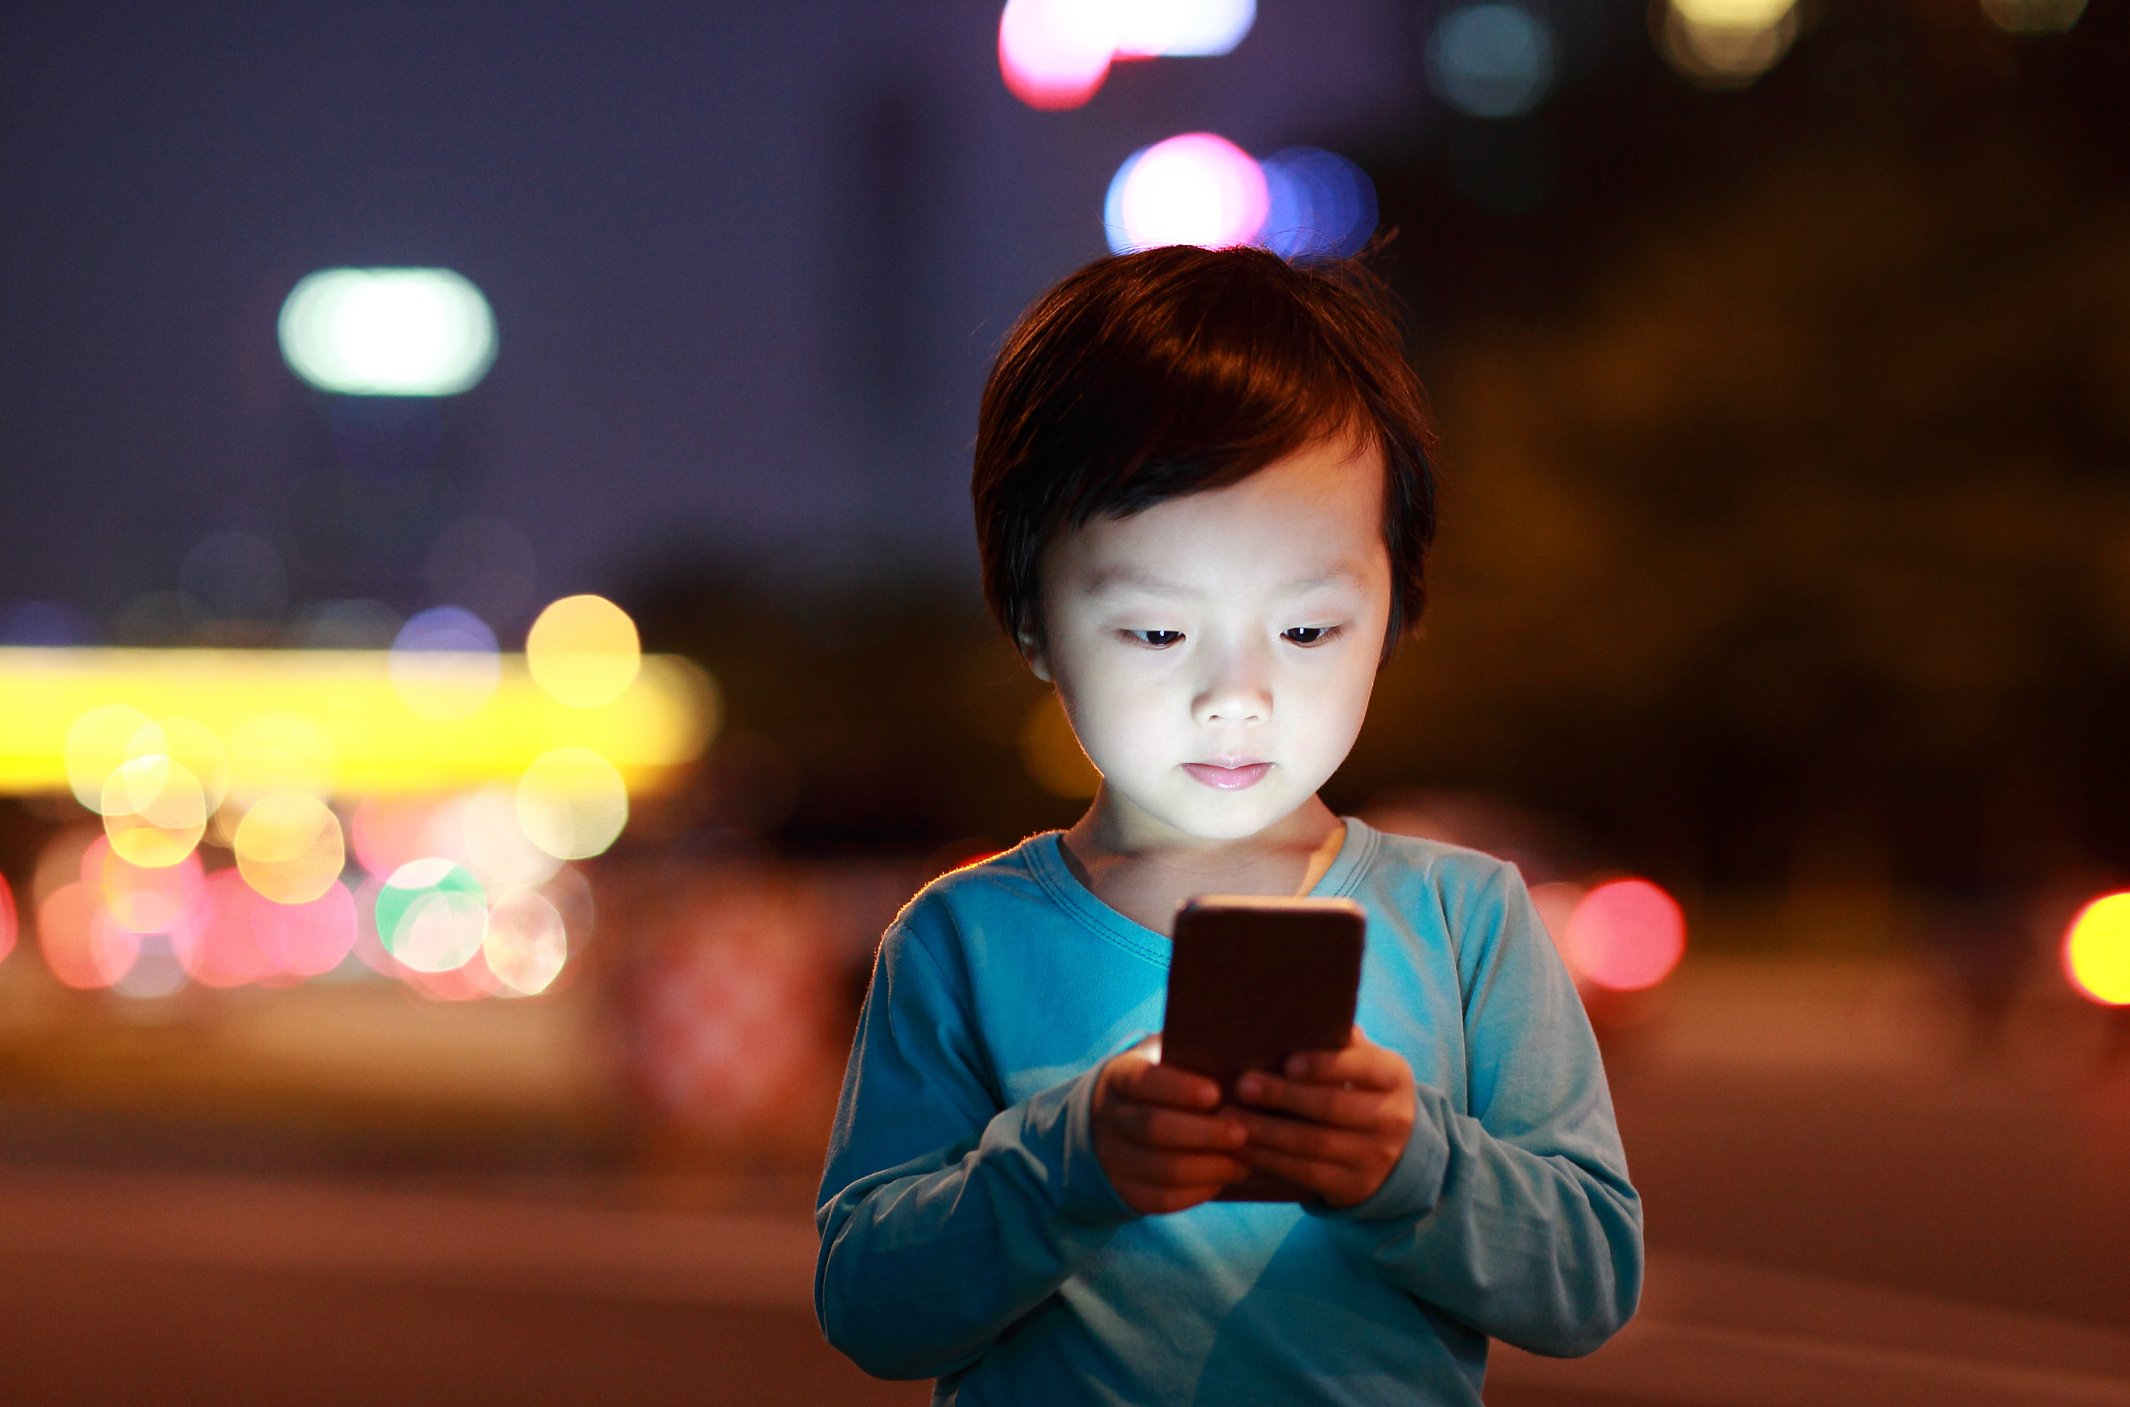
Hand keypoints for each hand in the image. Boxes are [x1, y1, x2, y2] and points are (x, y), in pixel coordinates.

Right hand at [1092, 1036, 1250, 1214]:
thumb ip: (1189, 1054)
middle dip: (1203, 1133)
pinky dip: (1199, 1191)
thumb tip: (1236, 1054)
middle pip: (1154, 1129)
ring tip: (1244, 1160)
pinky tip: (1225, 1177)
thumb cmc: (1159, 1083)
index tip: (1215, 1093)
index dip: (1178, 1088)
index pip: (1144, 1081)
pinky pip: (1163, 1199)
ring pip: (1162, 1170)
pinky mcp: (1126, 1191)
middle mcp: (1110, 1118)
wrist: (1111, 1123)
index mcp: (1119, 1077)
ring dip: (1209, 1167)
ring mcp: (1113, 1159)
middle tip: (1243, 1133)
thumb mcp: (1162, 1058)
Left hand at [1232, 1025, 1416, 1208]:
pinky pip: (1305, 1174)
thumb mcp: (1364, 1066)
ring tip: (1230, 1118)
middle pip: (1332, 1107)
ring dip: (1266, 1132)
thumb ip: (1338, 1044)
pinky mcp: (1353, 1187)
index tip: (1288, 1062)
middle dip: (1283, 1096)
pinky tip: (1242, 1148)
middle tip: (1243, 1085)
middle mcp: (1391, 1117)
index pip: (1362, 1067)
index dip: (1325, 1066)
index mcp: (1393, 1077)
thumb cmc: (1360, 1092)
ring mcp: (1375, 1156)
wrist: (1395, 1154)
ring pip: (1313, 1144)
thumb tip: (1293, 1012)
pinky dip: (1269, 1160)